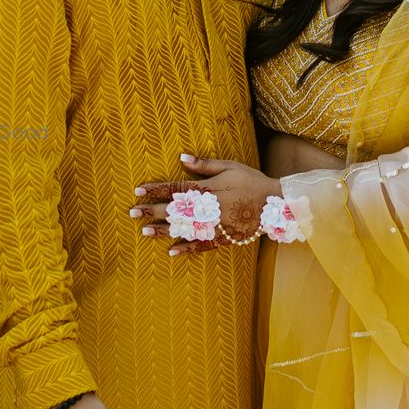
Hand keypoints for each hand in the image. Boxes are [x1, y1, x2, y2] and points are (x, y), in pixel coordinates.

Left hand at [134, 154, 281, 255]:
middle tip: (132, 212)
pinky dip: (187, 249)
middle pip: (175, 210)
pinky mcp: (224, 238)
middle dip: (152, 211)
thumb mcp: (230, 166)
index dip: (156, 190)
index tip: (138, 190)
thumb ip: (205, 164)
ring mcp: (216, 226)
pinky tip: (171, 251)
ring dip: (163, 231)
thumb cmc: (252, 181)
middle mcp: (209, 209)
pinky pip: (202, 246)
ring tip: (144, 232)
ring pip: (184, 229)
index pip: (177, 188)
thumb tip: (181, 157)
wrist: (276, 204)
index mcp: (209, 189)